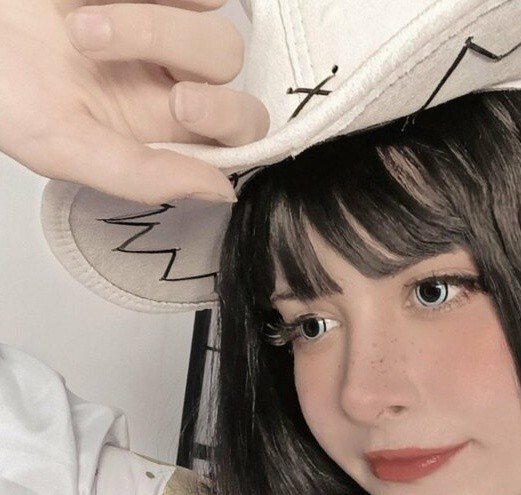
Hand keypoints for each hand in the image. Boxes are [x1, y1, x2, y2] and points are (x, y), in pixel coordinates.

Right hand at [0, 0, 269, 202]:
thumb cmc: (2, 90)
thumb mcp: (63, 146)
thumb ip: (142, 176)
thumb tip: (222, 192)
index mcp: (160, 126)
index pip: (237, 128)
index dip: (229, 117)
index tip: (181, 104)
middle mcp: (167, 73)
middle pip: (224, 61)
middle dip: (178, 47)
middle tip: (108, 45)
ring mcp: (159, 20)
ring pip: (210, 16)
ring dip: (150, 20)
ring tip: (79, 21)